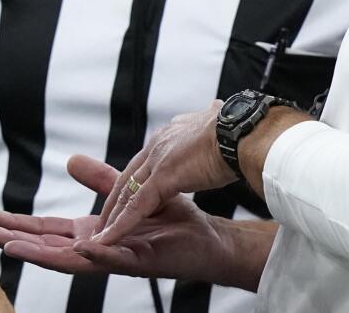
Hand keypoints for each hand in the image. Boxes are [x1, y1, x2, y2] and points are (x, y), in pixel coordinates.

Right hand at [0, 154, 231, 283]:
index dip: (19, 224)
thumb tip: (70, 160)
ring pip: (72, 259)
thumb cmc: (170, 220)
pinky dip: (97, 256)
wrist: (206, 236)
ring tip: (12, 248)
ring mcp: (115, 258)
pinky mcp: (139, 261)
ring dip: (41, 254)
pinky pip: (114, 260)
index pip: (47, 231)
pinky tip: (80, 250)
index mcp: (91, 233)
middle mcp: (97, 250)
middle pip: (48, 247)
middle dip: (17, 240)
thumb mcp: (125, 194)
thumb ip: (99, 181)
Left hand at [93, 101, 234, 247]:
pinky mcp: (163, 177)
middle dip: (115, 199)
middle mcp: (159, 144)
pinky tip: (111, 239)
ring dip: (113, 216)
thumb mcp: (217, 124)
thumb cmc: (240, 130)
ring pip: (128, 192)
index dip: (134, 180)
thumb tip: (215, 110)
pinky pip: (137, 205)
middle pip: (129, 176)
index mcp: (171, 134)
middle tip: (102, 220)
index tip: (126, 195)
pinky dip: (122, 224)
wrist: (245, 130)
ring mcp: (159, 161)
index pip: (145, 161)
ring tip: (102, 236)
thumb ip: (209, 123)